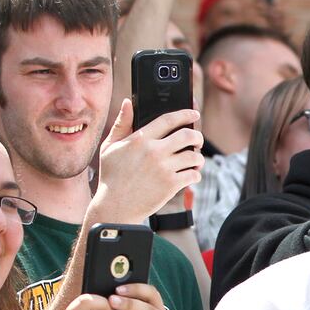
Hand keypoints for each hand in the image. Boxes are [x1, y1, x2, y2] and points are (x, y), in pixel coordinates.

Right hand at [91, 99, 203, 222]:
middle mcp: (154, 151)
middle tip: (197, 140)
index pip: (168, 119)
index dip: (185, 113)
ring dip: (198, 158)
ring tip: (195, 161)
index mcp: (140, 139)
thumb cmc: (112, 176)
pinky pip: (193, 175)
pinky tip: (190, 175)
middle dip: (198, 136)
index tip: (194, 113)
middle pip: (188, 135)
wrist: (115, 206)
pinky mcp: (171, 185)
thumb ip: (122, 124)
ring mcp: (164, 168)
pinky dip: (195, 175)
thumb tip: (127, 102)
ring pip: (194, 156)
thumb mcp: (110, 147)